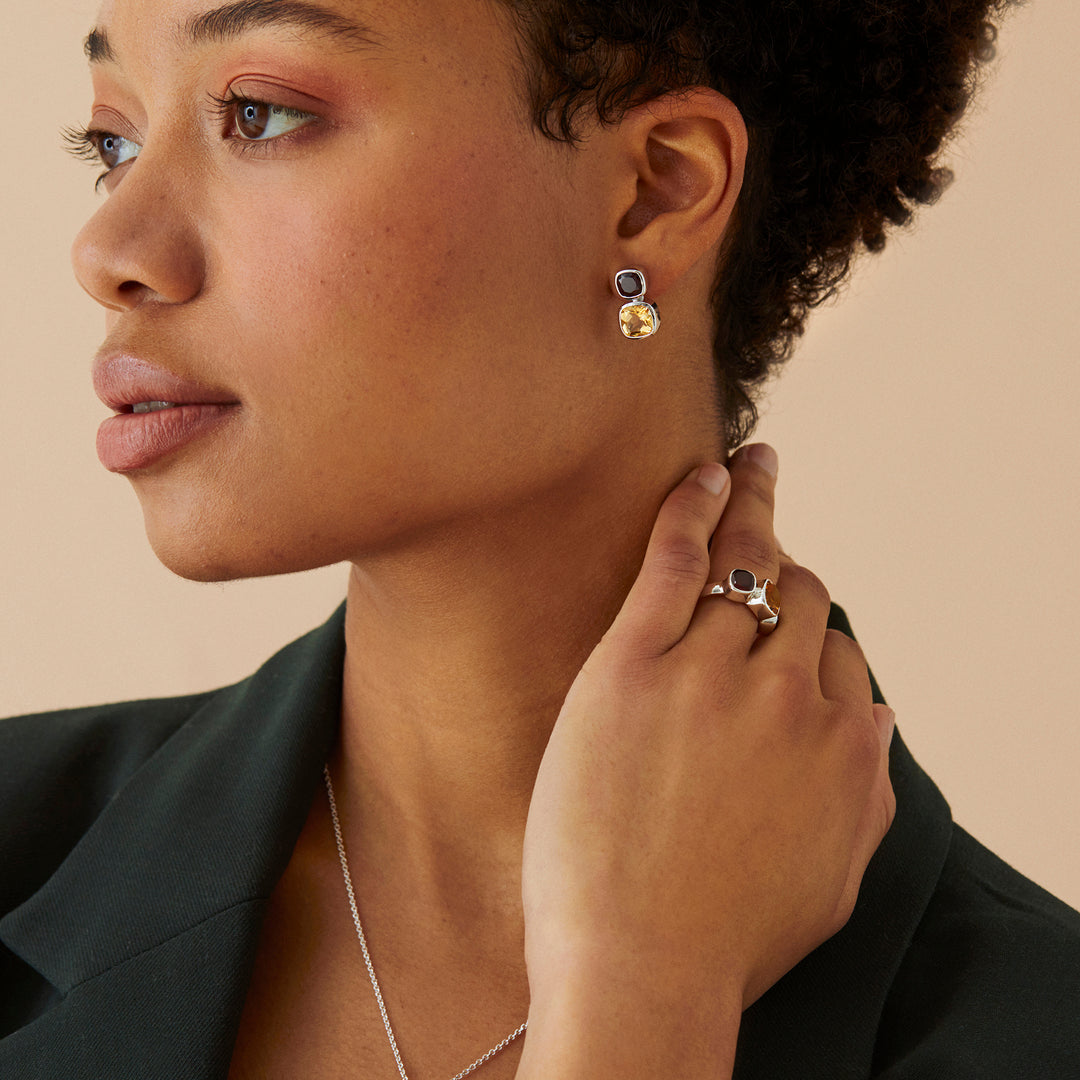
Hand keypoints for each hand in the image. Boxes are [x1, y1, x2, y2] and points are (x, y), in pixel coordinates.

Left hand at [516, 446, 895, 1079]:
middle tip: (769, 518)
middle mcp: (788, 694)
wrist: (638, 970)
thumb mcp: (832, 876)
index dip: (809, 628)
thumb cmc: (727, 938)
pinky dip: (697, 505)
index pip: (836, 647)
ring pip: (747, 569)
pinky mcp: (634, 665)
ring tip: (750, 467)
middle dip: (787, 562)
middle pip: (800, 596)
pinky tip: (706, 471)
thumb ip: (866, 790)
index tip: (783, 615)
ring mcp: (711, 673)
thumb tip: (874, 714)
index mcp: (840, 741)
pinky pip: (677, 559)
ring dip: (753, 510)